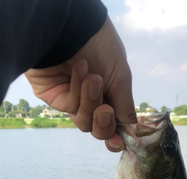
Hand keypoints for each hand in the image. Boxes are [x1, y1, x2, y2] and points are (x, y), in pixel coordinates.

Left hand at [25, 17, 136, 151]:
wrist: (70, 27)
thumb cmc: (100, 46)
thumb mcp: (121, 77)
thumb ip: (125, 107)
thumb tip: (131, 130)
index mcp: (110, 93)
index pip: (114, 124)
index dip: (116, 136)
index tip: (118, 143)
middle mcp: (92, 99)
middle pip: (98, 129)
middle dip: (103, 123)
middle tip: (105, 109)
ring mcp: (72, 98)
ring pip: (84, 121)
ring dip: (90, 102)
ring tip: (92, 78)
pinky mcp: (54, 97)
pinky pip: (70, 107)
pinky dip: (77, 91)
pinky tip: (79, 70)